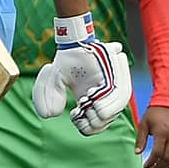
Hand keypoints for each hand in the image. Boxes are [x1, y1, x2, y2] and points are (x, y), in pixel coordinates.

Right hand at [32, 13, 132, 134]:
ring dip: (103, 113)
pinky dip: (110, 102)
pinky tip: (94, 98)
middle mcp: (105, 98)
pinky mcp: (119, 76)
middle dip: (94, 122)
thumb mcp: (52, 80)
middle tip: (82, 108)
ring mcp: (114, 87)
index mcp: (91, 103)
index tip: (74, 113)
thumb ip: (47, 96)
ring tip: (90, 104)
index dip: (85, 126)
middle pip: (106, 121)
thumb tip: (49, 115)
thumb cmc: (66, 61)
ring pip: (117, 110)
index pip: (94, 126)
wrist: (74, 41)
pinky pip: (121, 94)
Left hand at [136, 105, 168, 167]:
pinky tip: (167, 164)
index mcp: (162, 133)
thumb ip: (141, 139)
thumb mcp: (144, 124)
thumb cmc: (154, 113)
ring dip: (167, 166)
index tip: (145, 166)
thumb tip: (137, 153)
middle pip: (167, 158)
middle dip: (159, 167)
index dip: (151, 162)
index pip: (157, 153)